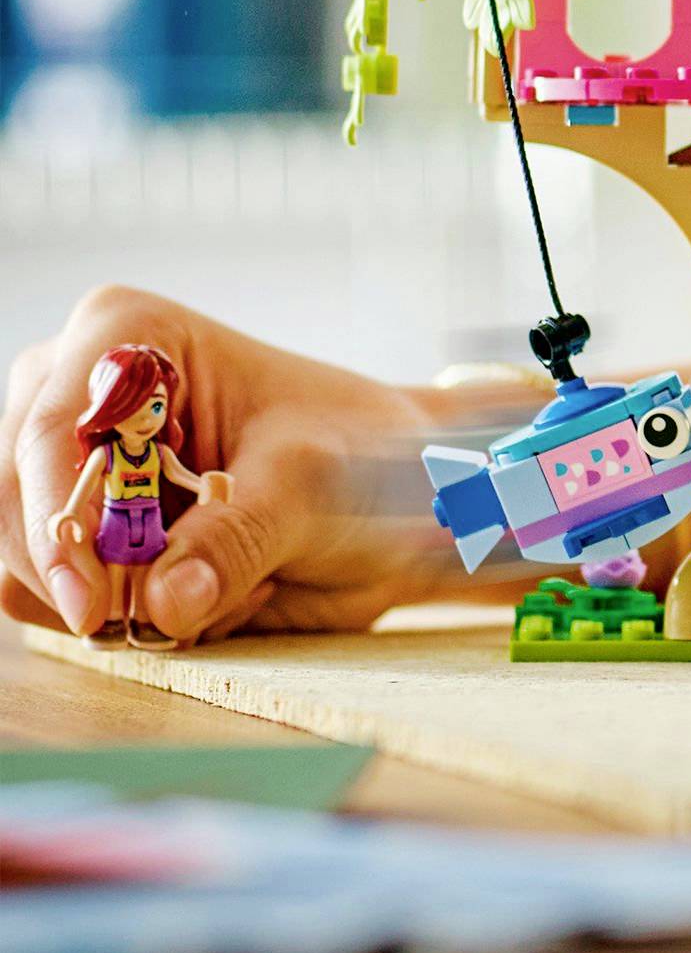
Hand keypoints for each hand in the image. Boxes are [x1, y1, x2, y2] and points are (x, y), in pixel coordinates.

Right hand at [3, 286, 456, 644]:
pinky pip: (54, 600)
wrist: (391, 494)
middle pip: (17, 500)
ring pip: (24, 561)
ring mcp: (70, 467)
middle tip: (176, 604)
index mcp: (130, 335)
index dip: (55, 520)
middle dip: (89, 570)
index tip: (91, 603)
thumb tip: (162, 600)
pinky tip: (211, 591)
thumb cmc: (358, 455)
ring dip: (116, 599)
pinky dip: (123, 617)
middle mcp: (79, 394)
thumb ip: (237, 537)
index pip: (52, 429)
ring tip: (229, 578)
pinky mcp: (80, 533)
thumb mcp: (312, 486)